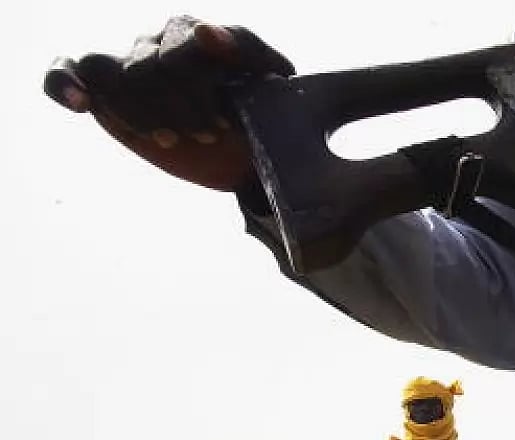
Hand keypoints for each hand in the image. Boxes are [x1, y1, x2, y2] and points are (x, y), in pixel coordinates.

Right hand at [43, 16, 294, 190]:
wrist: (248, 152)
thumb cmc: (260, 113)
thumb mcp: (270, 81)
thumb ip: (245, 50)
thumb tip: (206, 32)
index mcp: (193, 33)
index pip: (176, 50)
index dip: (195, 91)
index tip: (219, 123)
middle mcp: (156, 43)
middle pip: (142, 68)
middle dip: (177, 110)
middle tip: (207, 134)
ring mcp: (129, 65)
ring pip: (105, 71)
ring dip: (137, 112)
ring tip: (169, 137)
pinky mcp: (107, 91)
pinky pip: (68, 68)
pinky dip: (64, 83)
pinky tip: (81, 104)